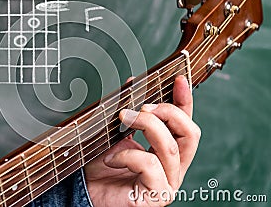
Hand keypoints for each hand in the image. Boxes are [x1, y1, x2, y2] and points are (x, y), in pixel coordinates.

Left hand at [84, 75, 200, 205]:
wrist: (85, 190)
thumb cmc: (101, 164)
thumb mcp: (117, 131)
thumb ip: (130, 110)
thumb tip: (133, 83)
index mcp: (168, 152)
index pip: (185, 123)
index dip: (185, 100)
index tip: (178, 79)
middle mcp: (173, 168)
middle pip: (190, 133)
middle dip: (167, 112)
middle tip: (142, 106)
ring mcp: (167, 183)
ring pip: (169, 145)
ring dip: (145, 125)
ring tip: (123, 120)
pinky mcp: (156, 195)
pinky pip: (149, 164)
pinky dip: (128, 154)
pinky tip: (111, 158)